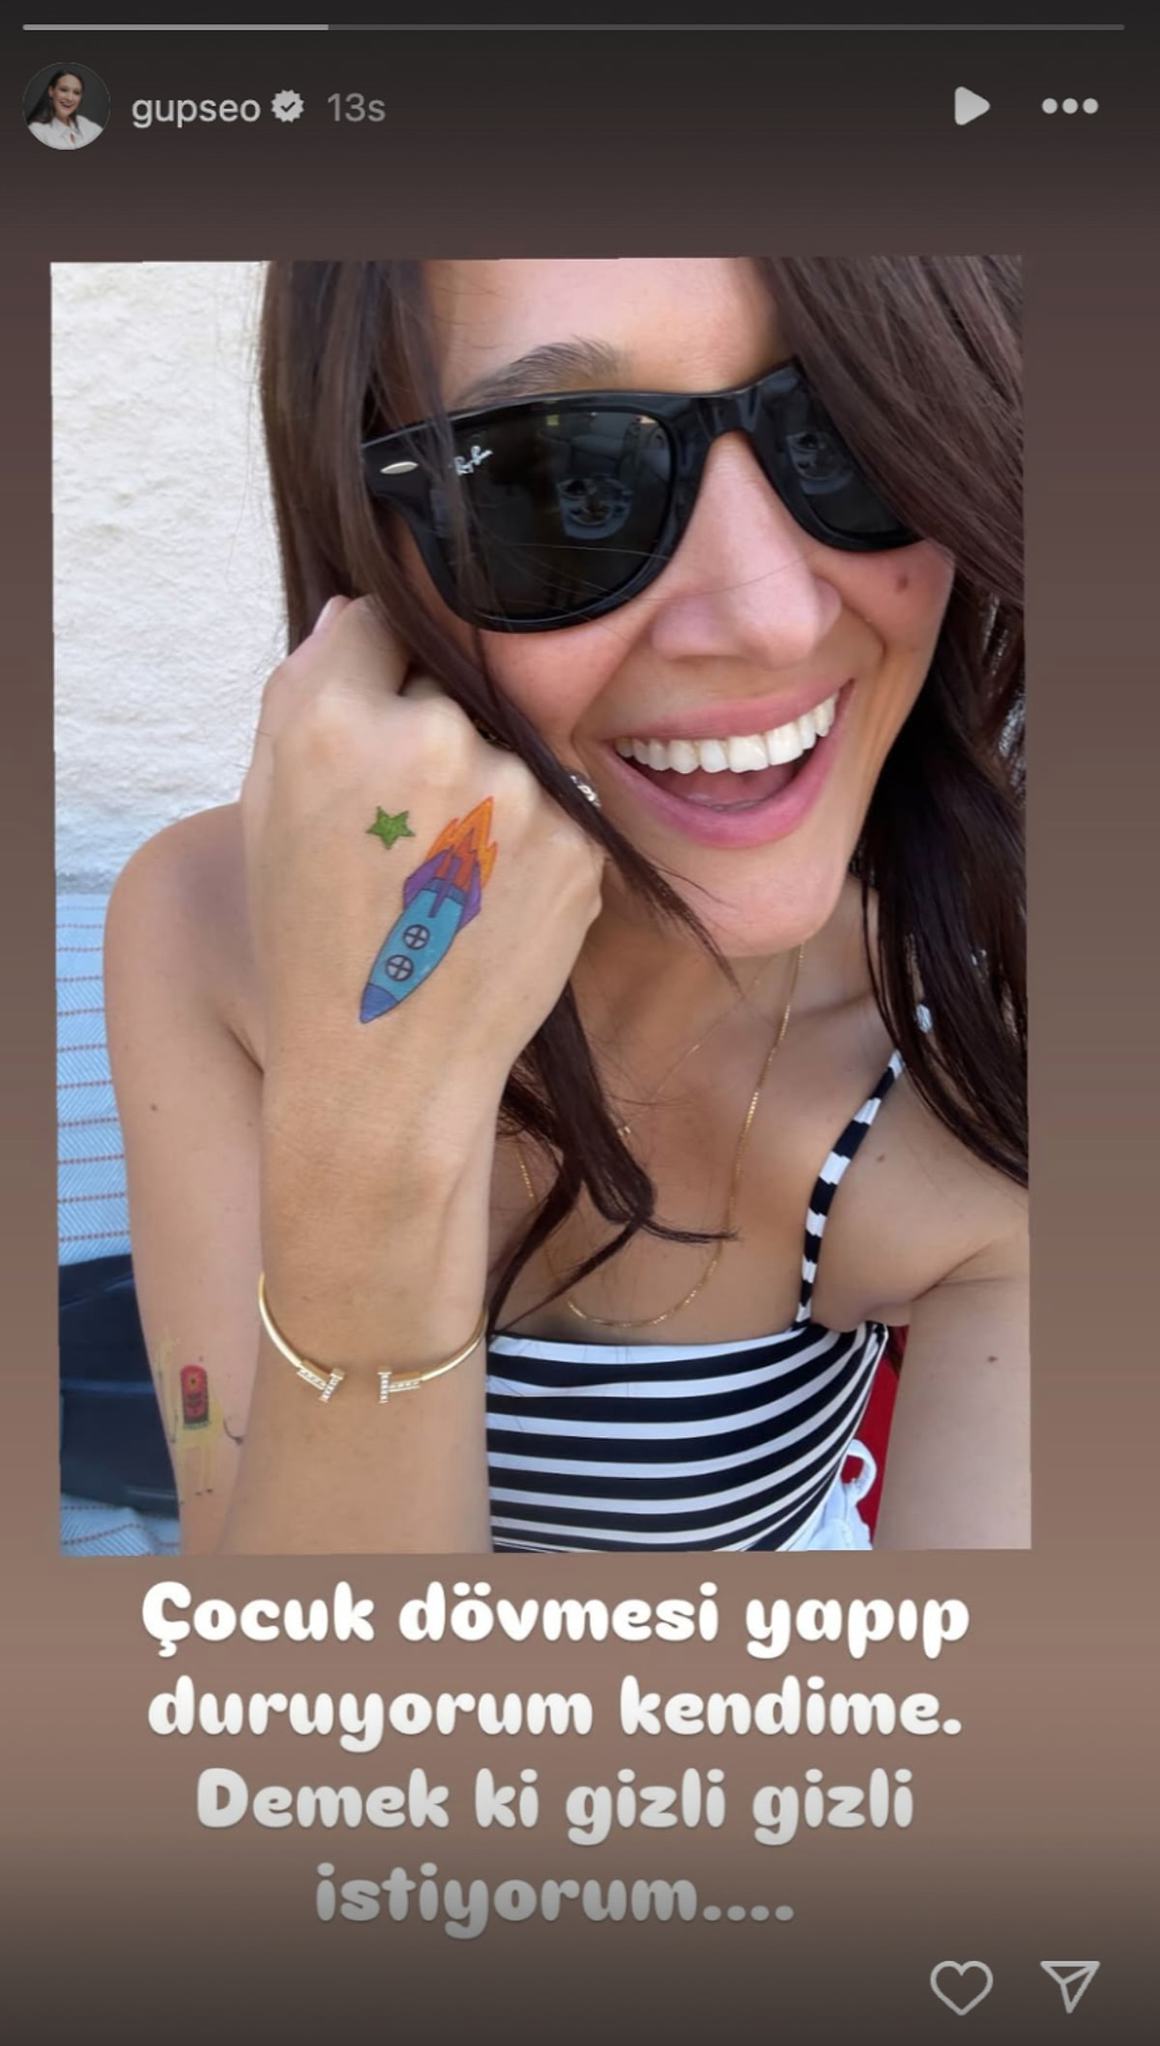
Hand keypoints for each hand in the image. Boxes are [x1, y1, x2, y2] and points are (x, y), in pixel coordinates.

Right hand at [241, 596, 606, 1159]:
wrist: (387, 1070)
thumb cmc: (311, 944)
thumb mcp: (267, 811)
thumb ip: (303, 694)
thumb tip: (355, 611)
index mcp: (335, 719)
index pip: (380, 625)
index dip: (375, 676)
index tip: (374, 728)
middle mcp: (435, 739)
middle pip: (450, 688)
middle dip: (431, 737)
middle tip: (404, 833)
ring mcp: (519, 792)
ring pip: (507, 752)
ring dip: (486, 794)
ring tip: (445, 880)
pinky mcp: (581, 843)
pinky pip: (553, 810)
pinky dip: (528, 846)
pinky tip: (487, 905)